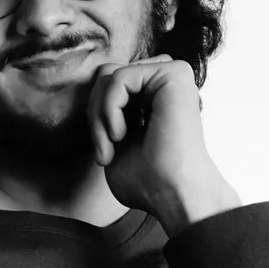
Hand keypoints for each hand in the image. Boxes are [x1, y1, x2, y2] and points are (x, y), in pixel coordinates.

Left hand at [86, 56, 239, 235]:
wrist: (174, 194)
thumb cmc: (148, 180)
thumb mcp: (113, 141)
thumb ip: (106, 107)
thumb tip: (101, 73)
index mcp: (153, 99)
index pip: (105, 86)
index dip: (94, 119)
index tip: (104, 156)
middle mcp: (164, 85)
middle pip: (104, 77)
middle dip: (93, 114)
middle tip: (104, 151)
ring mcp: (172, 76)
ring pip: (109, 75)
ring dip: (99, 115)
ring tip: (111, 144)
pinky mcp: (174, 74)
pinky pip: (118, 77)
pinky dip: (109, 108)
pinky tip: (120, 134)